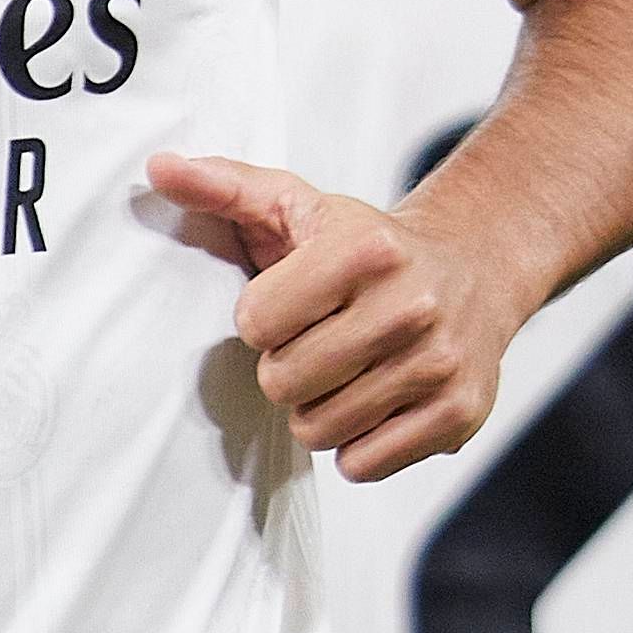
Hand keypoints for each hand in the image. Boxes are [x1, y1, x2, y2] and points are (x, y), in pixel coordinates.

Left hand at [148, 151, 531, 482]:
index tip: (286, 302)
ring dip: (314, 409)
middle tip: (313, 343)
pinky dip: (355, 444)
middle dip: (283, 368)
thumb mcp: (295, 203)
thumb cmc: (364, 243)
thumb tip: (157, 167)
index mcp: (364, 249)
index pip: (256, 320)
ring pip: (319, 429)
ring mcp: (439, 364)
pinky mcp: (459, 415)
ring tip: (342, 372)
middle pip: (283, 381)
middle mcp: (410, 306)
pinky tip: (372, 402)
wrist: (474, 271)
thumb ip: (223, 185)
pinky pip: (363, 464)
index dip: (259, 318)